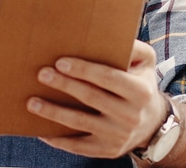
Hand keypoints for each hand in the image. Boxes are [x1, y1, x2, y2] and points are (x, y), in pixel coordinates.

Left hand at [27, 39, 166, 158]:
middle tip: (42, 74)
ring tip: (32, 102)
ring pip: (80, 123)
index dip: (84, 70)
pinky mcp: (108, 151)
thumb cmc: (141, 84)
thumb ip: (133, 47)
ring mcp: (119, 136)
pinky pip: (79, 146)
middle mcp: (131, 115)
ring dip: (53, 113)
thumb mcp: (146, 63)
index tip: (60, 62)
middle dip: (64, 85)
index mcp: (140, 92)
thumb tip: (109, 34)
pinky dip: (59, 140)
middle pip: (91, 98)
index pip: (108, 78)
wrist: (153, 124)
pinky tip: (42, 131)